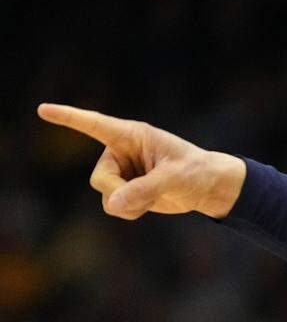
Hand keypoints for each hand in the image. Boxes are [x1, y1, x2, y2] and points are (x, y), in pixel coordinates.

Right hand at [37, 103, 245, 219]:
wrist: (208, 187)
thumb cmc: (196, 171)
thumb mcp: (175, 178)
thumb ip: (145, 190)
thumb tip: (113, 204)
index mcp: (132, 135)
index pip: (94, 125)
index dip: (69, 118)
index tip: (42, 110)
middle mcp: (120, 152)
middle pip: (100, 178)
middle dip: (121, 192)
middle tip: (150, 192)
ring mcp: (120, 172)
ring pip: (105, 194)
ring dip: (129, 204)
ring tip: (155, 196)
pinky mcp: (125, 190)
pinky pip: (114, 206)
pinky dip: (131, 211)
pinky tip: (149, 203)